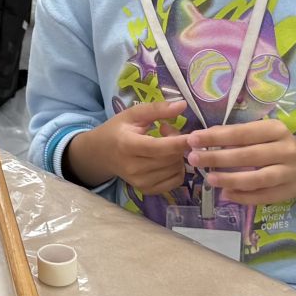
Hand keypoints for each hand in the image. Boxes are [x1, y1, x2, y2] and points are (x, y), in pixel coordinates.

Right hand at [70, 98, 191, 194]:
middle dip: (179, 144)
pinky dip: (178, 169)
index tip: (195, 135)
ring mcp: (140, 182)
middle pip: (170, 158)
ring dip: (179, 156)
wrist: (100, 154)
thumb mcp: (132, 114)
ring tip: (167, 144)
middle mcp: (133, 168)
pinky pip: (175, 181)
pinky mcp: (147, 190)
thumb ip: (157, 109)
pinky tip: (168, 158)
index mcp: (127, 146)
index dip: (179, 142)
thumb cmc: (117, 130)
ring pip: (175, 170)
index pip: (159, 147)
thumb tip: (183, 105)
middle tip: (168, 131)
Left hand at [185, 119, 295, 207]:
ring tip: (209, 179)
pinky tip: (225, 194)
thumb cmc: (275, 144)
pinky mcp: (288, 192)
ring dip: (230, 179)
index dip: (216, 137)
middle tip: (194, 159)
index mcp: (276, 129)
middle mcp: (285, 150)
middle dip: (218, 157)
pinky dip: (243, 197)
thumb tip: (203, 137)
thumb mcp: (261, 132)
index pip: (242, 133)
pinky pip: (263, 196)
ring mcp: (288, 172)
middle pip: (248, 155)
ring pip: (257, 179)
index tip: (193, 139)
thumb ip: (236, 134)